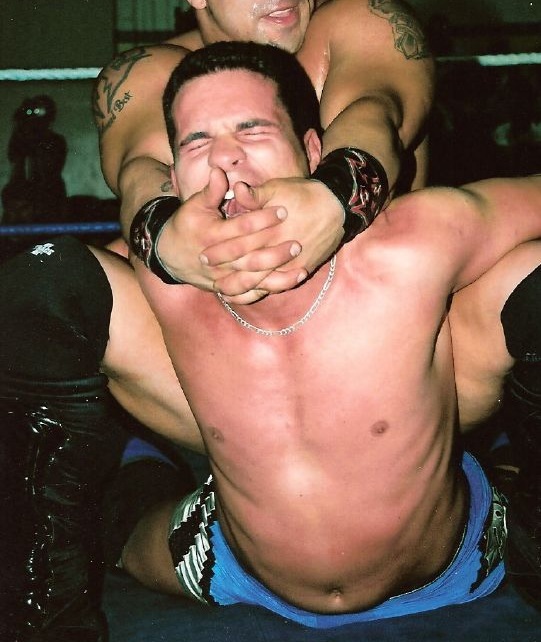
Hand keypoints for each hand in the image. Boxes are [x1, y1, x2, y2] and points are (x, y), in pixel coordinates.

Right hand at [156, 168, 295, 291]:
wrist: (168, 255)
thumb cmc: (186, 225)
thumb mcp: (194, 205)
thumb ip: (211, 191)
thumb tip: (219, 171)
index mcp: (211, 235)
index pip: (242, 227)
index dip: (263, 219)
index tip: (283, 210)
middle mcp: (217, 260)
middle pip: (250, 258)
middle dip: (275, 252)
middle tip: (298, 242)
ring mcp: (220, 278)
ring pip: (251, 281)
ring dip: (276, 277)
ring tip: (300, 269)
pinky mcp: (223, 289)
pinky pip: (246, 295)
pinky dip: (266, 292)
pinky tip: (283, 285)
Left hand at [205, 177, 343, 301]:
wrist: (338, 207)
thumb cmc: (306, 194)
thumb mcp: (279, 188)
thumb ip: (255, 194)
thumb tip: (235, 189)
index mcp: (271, 229)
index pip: (239, 243)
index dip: (220, 250)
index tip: (203, 254)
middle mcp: (280, 249)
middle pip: (247, 265)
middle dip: (225, 271)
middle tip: (207, 276)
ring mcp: (292, 263)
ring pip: (261, 281)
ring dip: (240, 287)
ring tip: (221, 290)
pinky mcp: (302, 270)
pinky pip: (278, 286)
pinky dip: (260, 292)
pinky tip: (247, 295)